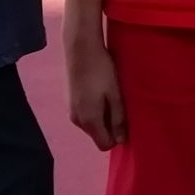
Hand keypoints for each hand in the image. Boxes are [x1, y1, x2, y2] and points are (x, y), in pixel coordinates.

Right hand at [65, 34, 126, 151]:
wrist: (79, 49)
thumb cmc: (101, 71)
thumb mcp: (115, 95)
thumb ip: (118, 119)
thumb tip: (121, 141)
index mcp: (89, 121)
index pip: (104, 145)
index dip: (117, 137)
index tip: (126, 122)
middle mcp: (77, 121)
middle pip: (97, 135)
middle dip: (109, 127)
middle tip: (120, 106)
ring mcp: (70, 110)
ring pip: (91, 124)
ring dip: (102, 116)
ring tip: (110, 96)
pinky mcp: (68, 100)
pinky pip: (84, 114)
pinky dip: (93, 109)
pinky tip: (98, 91)